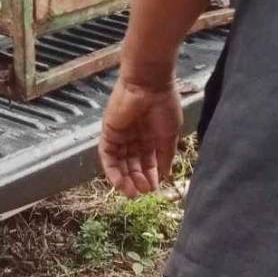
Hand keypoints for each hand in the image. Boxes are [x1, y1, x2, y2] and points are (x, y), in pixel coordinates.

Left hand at [100, 75, 182, 196]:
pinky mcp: (108, 132)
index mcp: (150, 135)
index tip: (155, 187)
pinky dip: (112, 170)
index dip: (150, 175)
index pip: (147, 160)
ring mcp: (120, 134)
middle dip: (137, 179)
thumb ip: (166, 155)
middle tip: (142, 192)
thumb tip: (165, 175)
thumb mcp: (169, 134)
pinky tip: (120, 183)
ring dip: (124, 178)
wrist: (150, 84)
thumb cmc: (164, 105)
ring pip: (119, 162)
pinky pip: (108, 155)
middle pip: (132, 163)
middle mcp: (134, 136)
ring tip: (132, 192)